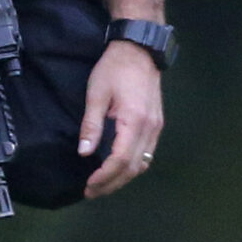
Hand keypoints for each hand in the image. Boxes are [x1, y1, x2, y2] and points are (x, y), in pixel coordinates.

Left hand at [79, 38, 165, 198]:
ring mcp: (156, 127)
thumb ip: (91, 125)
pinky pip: (147, 153)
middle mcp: (150, 128)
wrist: (139, 49)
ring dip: (123, 177)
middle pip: (134, 167)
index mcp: (134, 121)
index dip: (105, 177)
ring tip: (103, 184)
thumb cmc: (114, 68)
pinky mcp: (157, 124)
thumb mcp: (96, 94)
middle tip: (92, 192)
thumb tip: (84, 152)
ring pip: (143, 163)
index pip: (120, 160)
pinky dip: (133, 165)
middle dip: (112, 184)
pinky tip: (118, 168)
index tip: (89, 185)